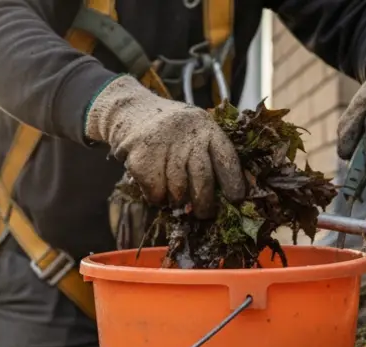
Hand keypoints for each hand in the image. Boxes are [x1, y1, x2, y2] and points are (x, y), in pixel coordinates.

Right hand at [85, 76, 244, 217]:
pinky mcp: (143, 158)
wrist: (128, 112)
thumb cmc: (168, 130)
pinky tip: (156, 190)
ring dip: (178, 200)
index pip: (225, 157)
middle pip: (202, 177)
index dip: (233, 181)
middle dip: (205, 202)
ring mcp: (164, 145)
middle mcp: (188, 134)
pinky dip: (157, 198)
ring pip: (178, 189)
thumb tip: (223, 194)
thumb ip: (207, 153)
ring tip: (176, 198)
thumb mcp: (193, 130)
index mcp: (206, 127)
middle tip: (204, 214)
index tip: (236, 199)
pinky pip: (156, 192)